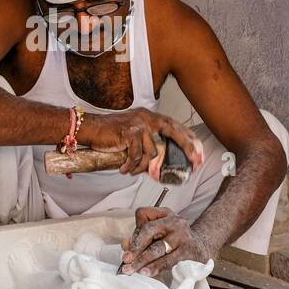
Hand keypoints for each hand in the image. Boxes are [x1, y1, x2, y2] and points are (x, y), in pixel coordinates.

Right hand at [82, 107, 204, 176]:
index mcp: (150, 116)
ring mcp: (138, 124)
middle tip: (194, 163)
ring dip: (143, 166)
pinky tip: (124, 170)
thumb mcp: (133, 134)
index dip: (189, 139)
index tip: (199, 152)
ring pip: (152, 151)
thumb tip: (160, 161)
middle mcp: (146, 117)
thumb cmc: (110, 134)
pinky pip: (136, 155)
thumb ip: (148, 142)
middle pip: (173, 133)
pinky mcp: (129, 132)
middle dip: (187, 148)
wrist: (90, 129)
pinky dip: (130, 166)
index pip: (175, 126)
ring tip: (133, 171)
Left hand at [119, 207, 213, 275]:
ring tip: (132, 269)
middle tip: (125, 261)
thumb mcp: (157, 234)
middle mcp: (174, 221)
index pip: (143, 215)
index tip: (127, 249)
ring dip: (142, 260)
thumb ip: (140, 238)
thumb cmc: (173, 242)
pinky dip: (156, 267)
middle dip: (135, 248)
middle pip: (149, 231)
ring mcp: (183, 235)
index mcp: (164, 213)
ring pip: (158, 248)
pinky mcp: (189, 250)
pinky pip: (169, 260)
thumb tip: (125, 245)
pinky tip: (147, 272)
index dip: (134, 232)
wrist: (201, 248)